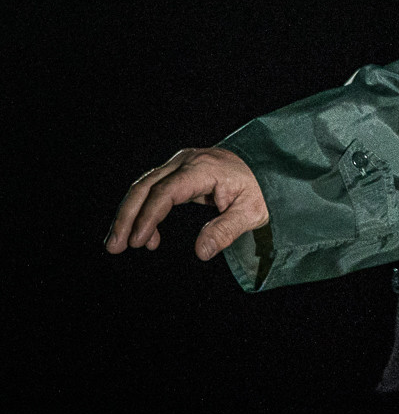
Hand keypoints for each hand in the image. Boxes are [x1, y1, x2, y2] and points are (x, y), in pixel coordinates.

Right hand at [105, 146, 268, 259]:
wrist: (268, 167)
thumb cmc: (261, 189)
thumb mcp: (252, 212)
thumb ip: (227, 230)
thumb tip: (201, 252)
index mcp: (203, 168)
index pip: (166, 192)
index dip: (149, 216)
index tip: (138, 241)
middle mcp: (186, 161)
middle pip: (145, 187)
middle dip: (127, 217)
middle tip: (115, 246)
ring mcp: (180, 164)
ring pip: (143, 188)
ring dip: (129, 216)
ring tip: (119, 245)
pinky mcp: (178, 172)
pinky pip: (153, 191)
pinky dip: (145, 212)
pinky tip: (148, 237)